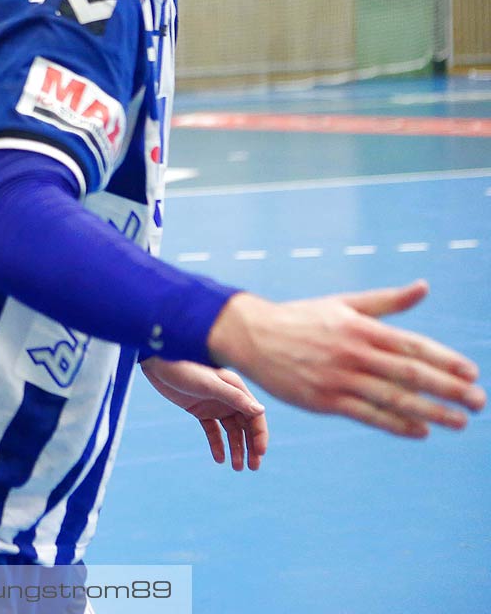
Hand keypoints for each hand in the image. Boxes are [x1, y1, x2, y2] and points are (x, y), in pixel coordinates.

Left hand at [141, 357, 266, 470]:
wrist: (157, 363)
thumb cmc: (184, 368)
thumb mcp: (209, 384)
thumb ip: (234, 397)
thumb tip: (261, 411)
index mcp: (236, 389)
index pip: (255, 416)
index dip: (260, 435)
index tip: (260, 453)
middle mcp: (229, 398)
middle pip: (246, 427)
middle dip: (251, 447)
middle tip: (252, 467)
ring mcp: (215, 405)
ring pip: (231, 431)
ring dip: (236, 449)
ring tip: (236, 467)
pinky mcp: (199, 410)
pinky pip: (212, 431)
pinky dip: (217, 445)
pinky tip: (219, 459)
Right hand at [208, 283, 485, 437]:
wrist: (250, 335)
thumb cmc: (301, 318)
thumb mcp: (343, 303)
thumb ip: (387, 301)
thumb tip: (424, 287)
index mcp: (360, 327)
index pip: (413, 345)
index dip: (446, 360)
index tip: (472, 373)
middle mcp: (353, 353)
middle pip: (411, 374)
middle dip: (449, 389)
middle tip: (479, 402)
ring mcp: (339, 379)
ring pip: (394, 399)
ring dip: (432, 412)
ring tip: (460, 422)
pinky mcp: (324, 400)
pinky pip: (368, 415)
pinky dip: (396, 424)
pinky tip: (420, 431)